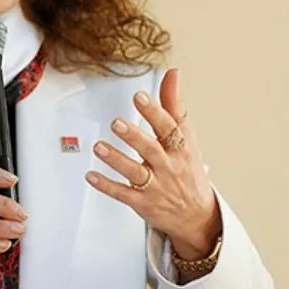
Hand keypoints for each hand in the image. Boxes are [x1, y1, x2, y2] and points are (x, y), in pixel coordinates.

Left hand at [86, 68, 220, 259]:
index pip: (169, 127)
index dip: (154, 112)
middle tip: (117, 123)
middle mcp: (169, 166)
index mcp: (181, 148)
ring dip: (116, 160)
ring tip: (100, 147)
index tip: (140, 97)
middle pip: (151, 149)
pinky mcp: (143, 203)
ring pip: (135, 173)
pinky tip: (92, 175)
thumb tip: (172, 74)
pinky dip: (107, 185)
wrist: (197, 215)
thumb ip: (174, 105)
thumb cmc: (188, 171)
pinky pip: (123, 194)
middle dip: (134, 136)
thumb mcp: (187, 138)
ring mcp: (156, 186)